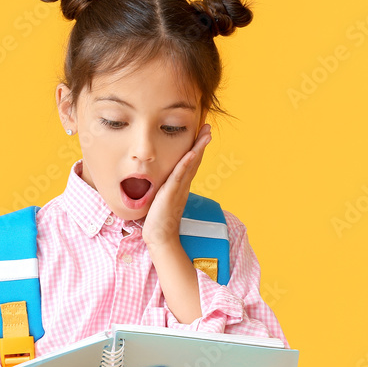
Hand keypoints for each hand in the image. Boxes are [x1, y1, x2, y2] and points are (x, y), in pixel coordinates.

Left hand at [142, 123, 210, 248]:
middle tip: (208, 129)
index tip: (202, 135)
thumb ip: (166, 189)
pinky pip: (179, 176)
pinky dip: (186, 163)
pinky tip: (192, 153)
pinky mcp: (171, 193)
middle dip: (201, 144)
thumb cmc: (159, 220)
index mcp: (181, 186)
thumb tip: (163, 181)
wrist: (160, 237)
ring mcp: (179, 189)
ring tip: (205, 135)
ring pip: (191, 165)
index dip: (197, 149)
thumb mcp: (163, 199)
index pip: (191, 163)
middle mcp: (183, 185)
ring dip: (198, 148)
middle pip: (195, 161)